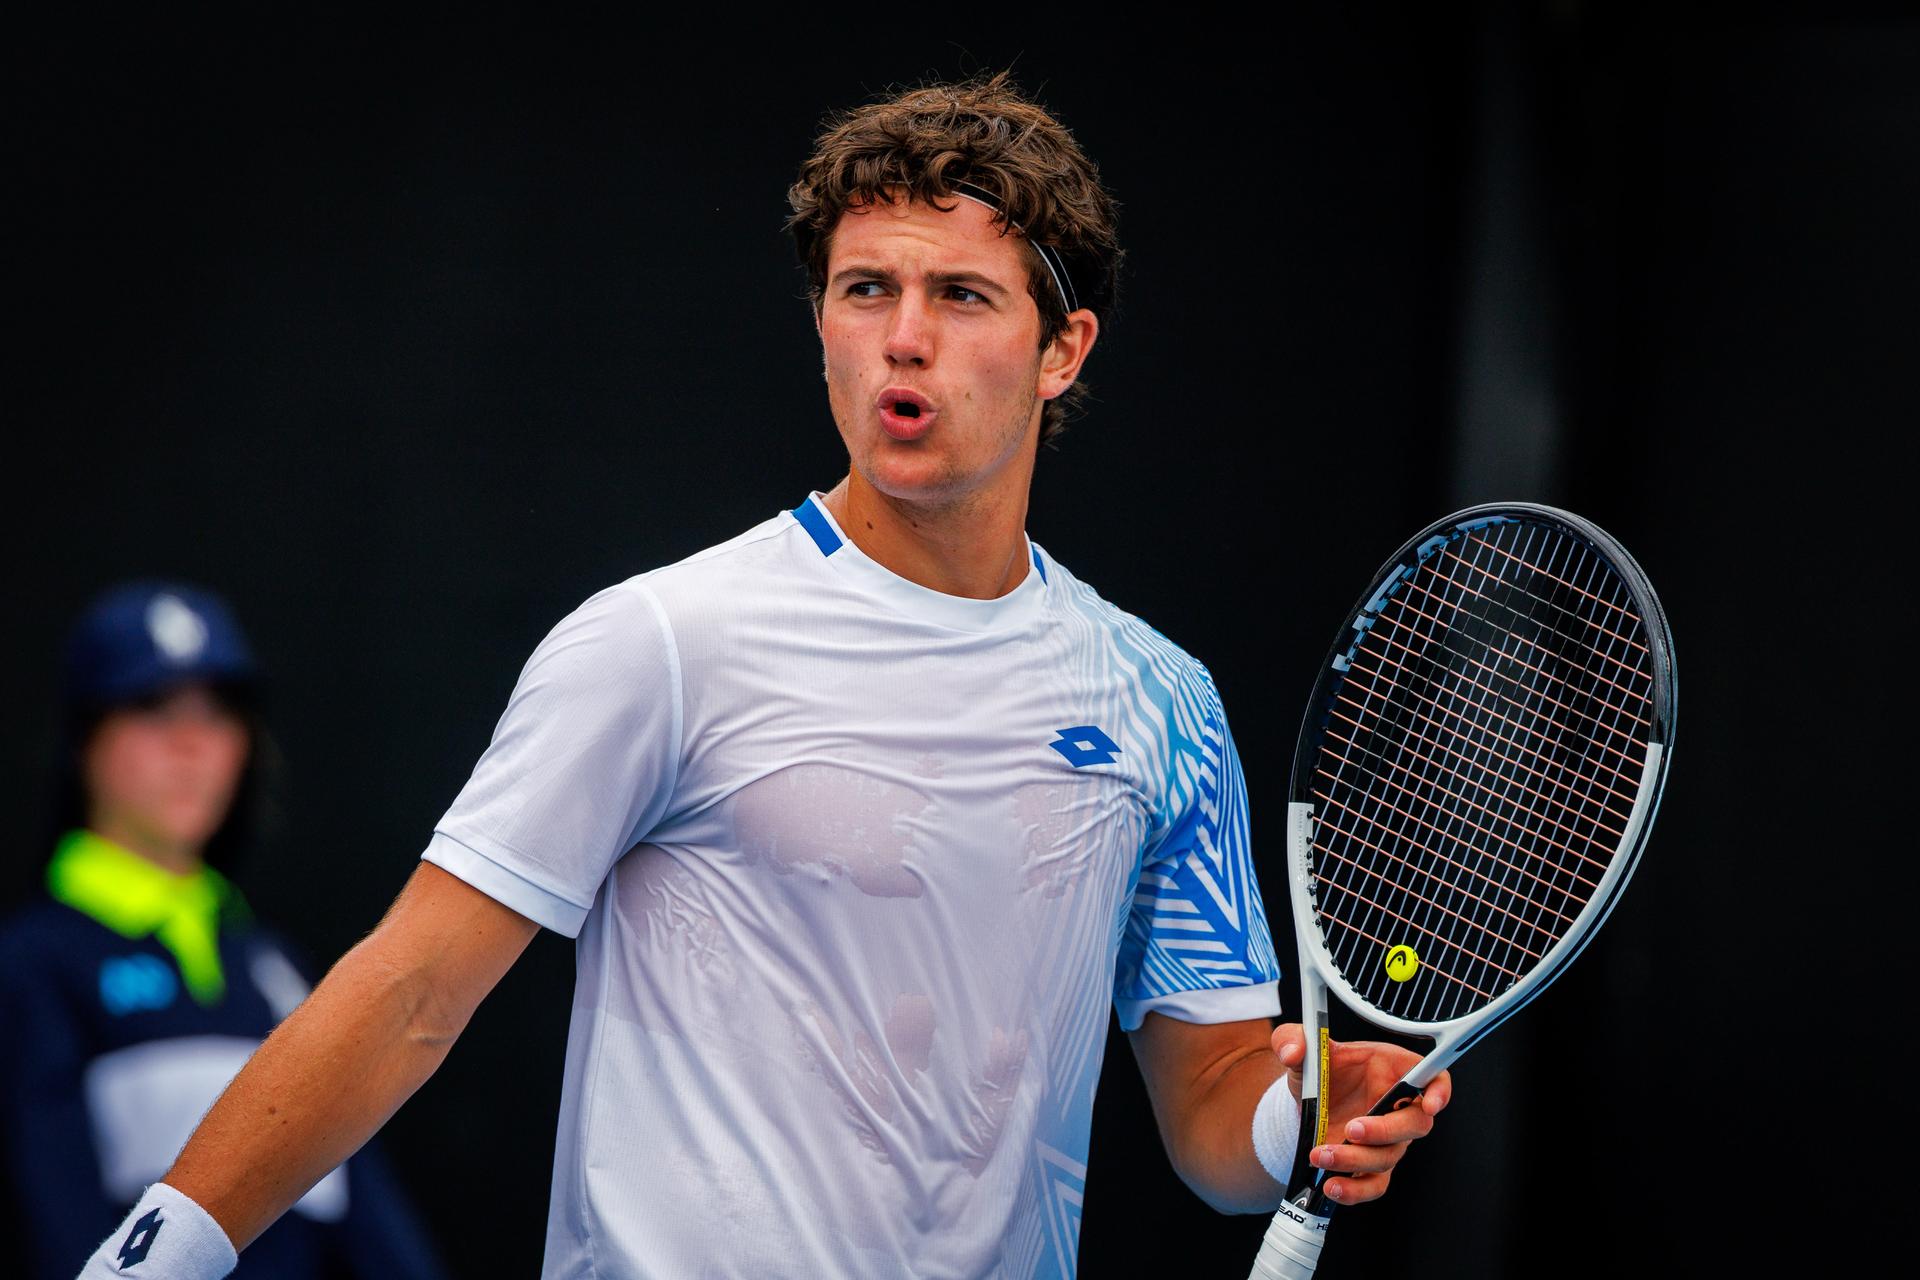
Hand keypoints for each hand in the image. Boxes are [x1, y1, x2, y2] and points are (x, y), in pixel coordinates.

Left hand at [1269, 1023, 1450, 1206]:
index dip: (1440, 1091)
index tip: (1430, 1103)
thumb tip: (1293, 1051)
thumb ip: (1292, 1039)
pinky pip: (1374, 1185)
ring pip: (1389, 1157)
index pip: (1433, 1077)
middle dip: (1385, 1130)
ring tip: (1322, 1153)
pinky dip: (1355, 1190)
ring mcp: (1387, 1139)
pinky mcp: (1370, 1166)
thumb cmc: (1318, 1070)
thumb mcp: (1301, 1047)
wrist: (1305, 1102)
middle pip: (1416, 1125)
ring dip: (1356, 1160)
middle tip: (1352, 1129)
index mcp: (1391, 1069)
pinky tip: (1332, 1185)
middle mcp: (1396, 1105)